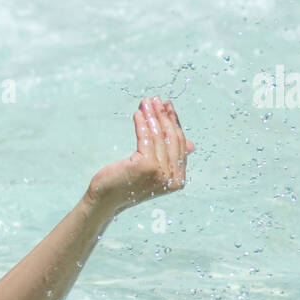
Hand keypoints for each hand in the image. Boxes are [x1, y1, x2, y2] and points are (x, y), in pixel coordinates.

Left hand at [87, 97, 195, 215]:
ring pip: (158, 136)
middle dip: (163, 116)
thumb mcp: (154, 170)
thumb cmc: (129, 183)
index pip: (180, 145)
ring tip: (145, 103)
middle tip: (156, 100)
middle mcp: (172, 178)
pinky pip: (145, 138)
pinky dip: (142, 123)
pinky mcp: (145, 166)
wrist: (107, 199)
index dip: (174, 123)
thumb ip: (171, 157)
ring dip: (152, 116)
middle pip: (170, 138)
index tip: (168, 107)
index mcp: (178, 179)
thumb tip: (192, 145)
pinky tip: (138, 114)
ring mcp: (159, 172)